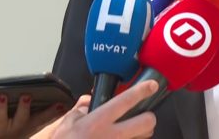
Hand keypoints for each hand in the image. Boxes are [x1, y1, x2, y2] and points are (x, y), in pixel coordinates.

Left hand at [0, 94, 64, 138]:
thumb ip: (45, 113)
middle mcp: (16, 126)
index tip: (61, 102)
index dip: (52, 111)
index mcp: (28, 123)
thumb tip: (63, 103)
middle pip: (21, 117)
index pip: (43, 117)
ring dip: (2, 106)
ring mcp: (0, 126)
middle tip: (26, 96)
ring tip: (2, 95)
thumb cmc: (14, 129)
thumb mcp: (31, 123)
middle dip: (24, 107)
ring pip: (1, 117)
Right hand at [33, 79, 158, 138]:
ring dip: (143, 133)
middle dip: (149, 117)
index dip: (142, 91)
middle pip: (146, 122)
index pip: (125, 101)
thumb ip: (80, 109)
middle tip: (145, 115)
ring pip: (144, 137)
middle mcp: (111, 135)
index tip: (152, 86)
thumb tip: (88, 101)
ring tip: (135, 131)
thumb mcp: (67, 124)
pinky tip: (127, 138)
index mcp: (98, 121)